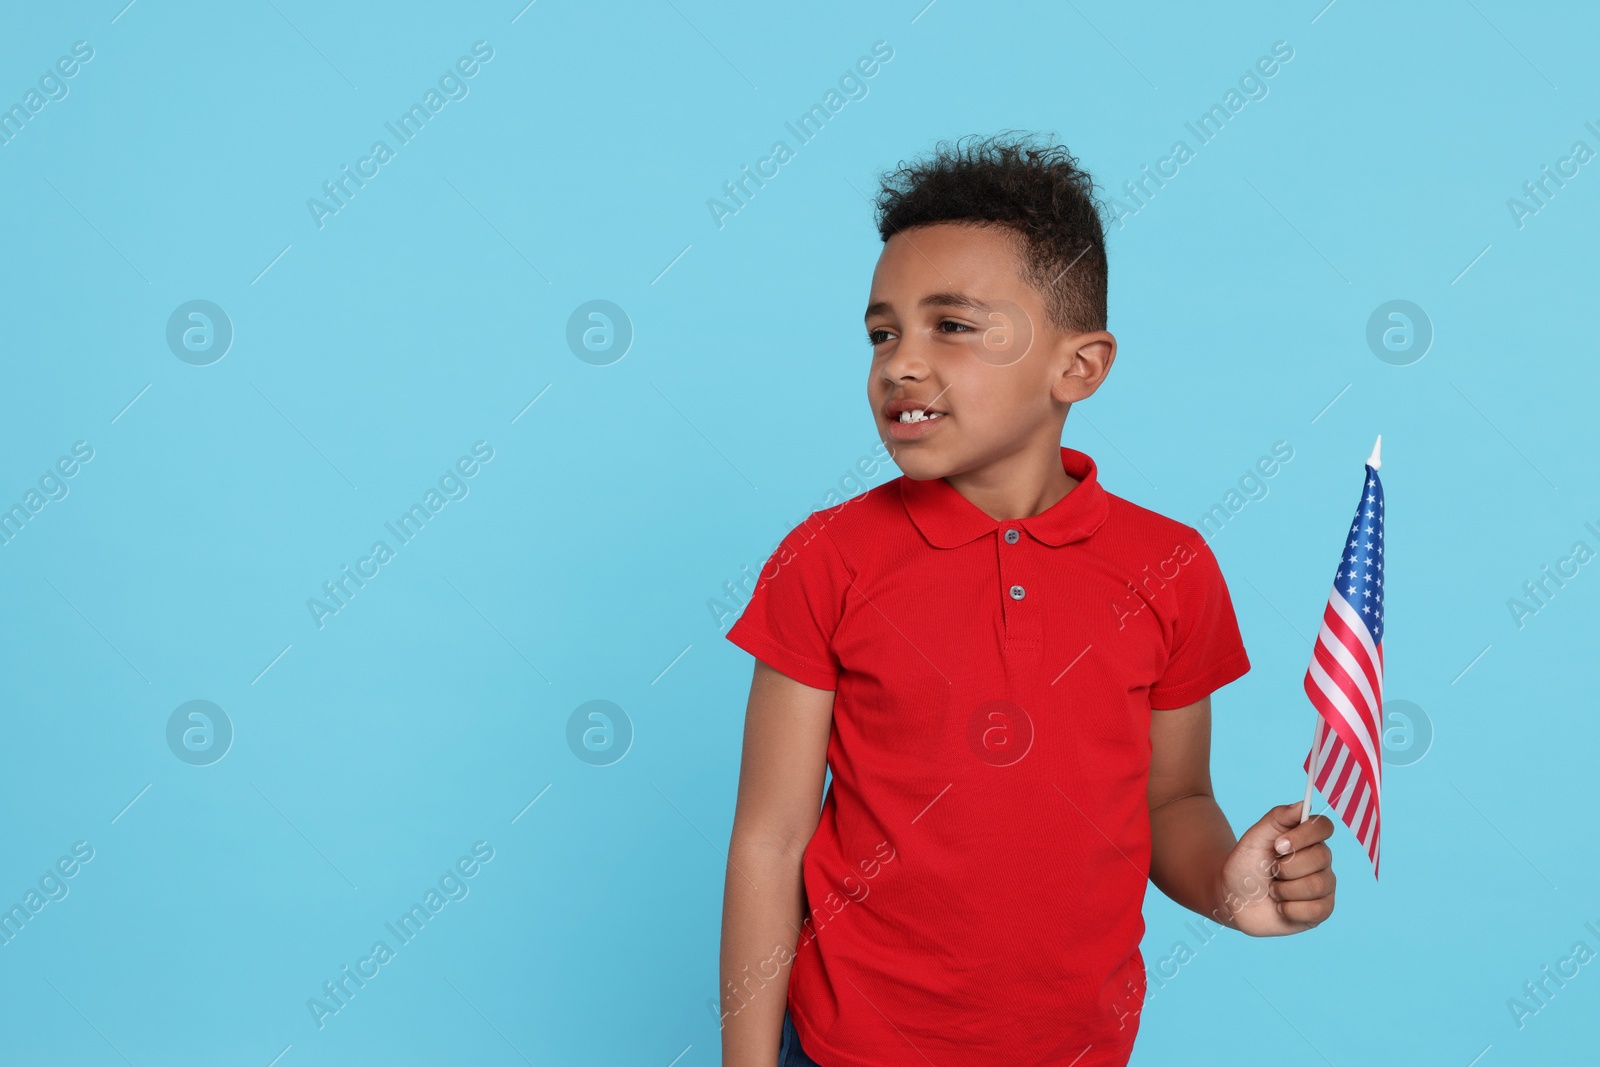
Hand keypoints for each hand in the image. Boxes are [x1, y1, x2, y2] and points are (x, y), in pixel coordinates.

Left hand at [1217, 802, 1335, 936]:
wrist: (1234, 899)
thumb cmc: (1246, 866)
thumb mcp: (1255, 837)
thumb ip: (1278, 818)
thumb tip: (1303, 804)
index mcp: (1307, 838)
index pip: (1324, 827)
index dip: (1303, 835)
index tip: (1278, 845)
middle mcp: (1320, 860)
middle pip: (1321, 857)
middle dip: (1286, 867)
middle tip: (1271, 871)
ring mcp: (1323, 885)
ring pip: (1317, 884)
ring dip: (1285, 889)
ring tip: (1273, 890)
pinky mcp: (1321, 910)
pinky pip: (1317, 910)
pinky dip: (1290, 909)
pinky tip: (1281, 906)